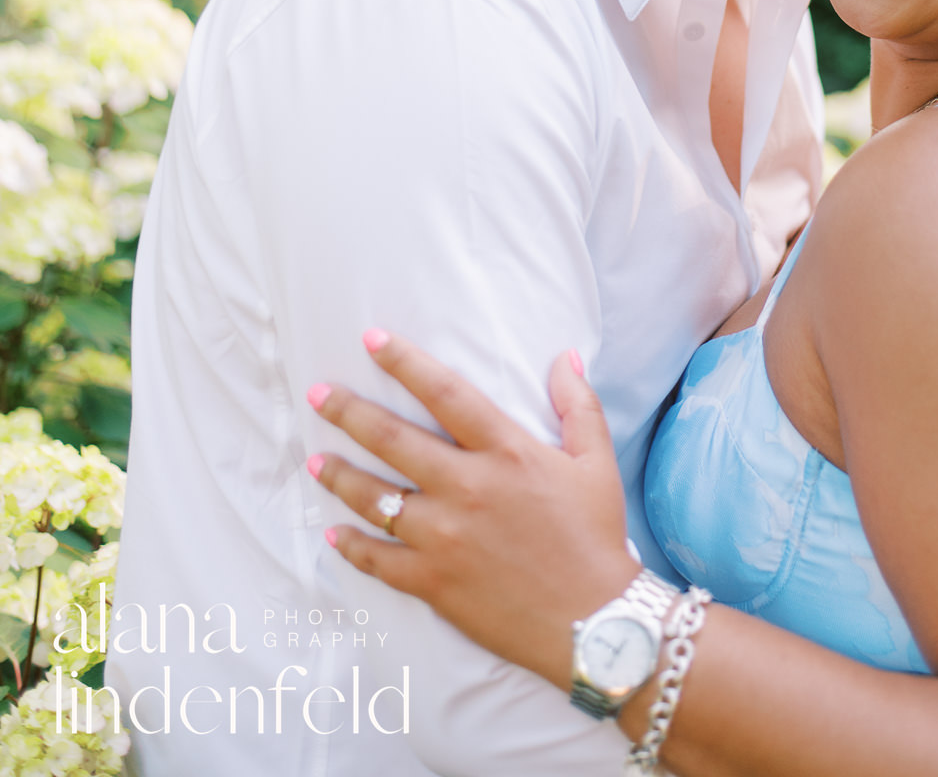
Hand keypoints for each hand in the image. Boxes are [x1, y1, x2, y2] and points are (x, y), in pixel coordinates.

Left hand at [307, 335, 637, 688]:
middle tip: (319, 395)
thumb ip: (578, 403)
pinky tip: (334, 533)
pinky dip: (352, 546)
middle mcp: (467, 488)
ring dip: (340, 475)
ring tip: (315, 460)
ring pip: (375, 498)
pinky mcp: (433, 582)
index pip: (445, 392)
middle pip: (393, 439)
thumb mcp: (596, 461)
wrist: (593, 623)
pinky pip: (379, 560)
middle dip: (349, 412)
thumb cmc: (595, 537)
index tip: (372, 339)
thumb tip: (564, 355)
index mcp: (506, 451)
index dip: (405, 362)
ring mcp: (444, 537)